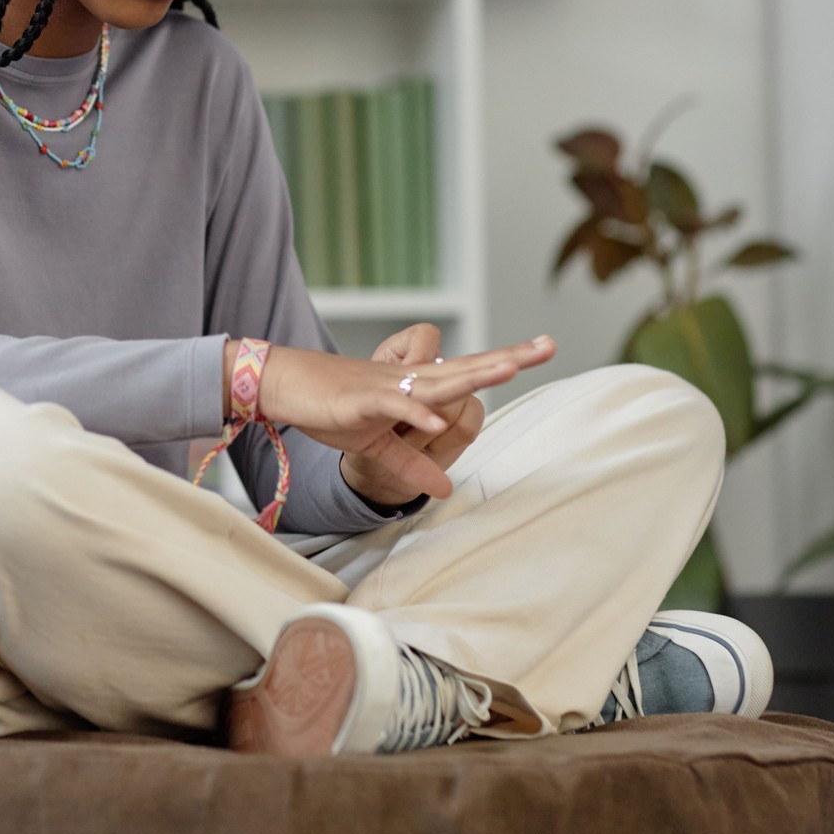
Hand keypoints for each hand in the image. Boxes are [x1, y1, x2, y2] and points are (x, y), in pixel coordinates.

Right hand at [337, 324, 553, 506]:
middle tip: (548, 345)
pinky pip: (393, 405)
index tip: (541, 348)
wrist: (286, 385)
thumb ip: (412, 464)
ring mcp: (387, 387)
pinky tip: (436, 420)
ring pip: (437, 381)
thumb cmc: (331, 408)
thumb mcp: (376, 446)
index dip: (503, 362)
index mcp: (416, 389)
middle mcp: (409, 381)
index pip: (467, 374)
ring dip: (472, 376)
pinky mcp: (361, 400)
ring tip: (509, 369)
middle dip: (507, 358)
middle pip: (465, 368)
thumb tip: (444, 489)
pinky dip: (414, 413)